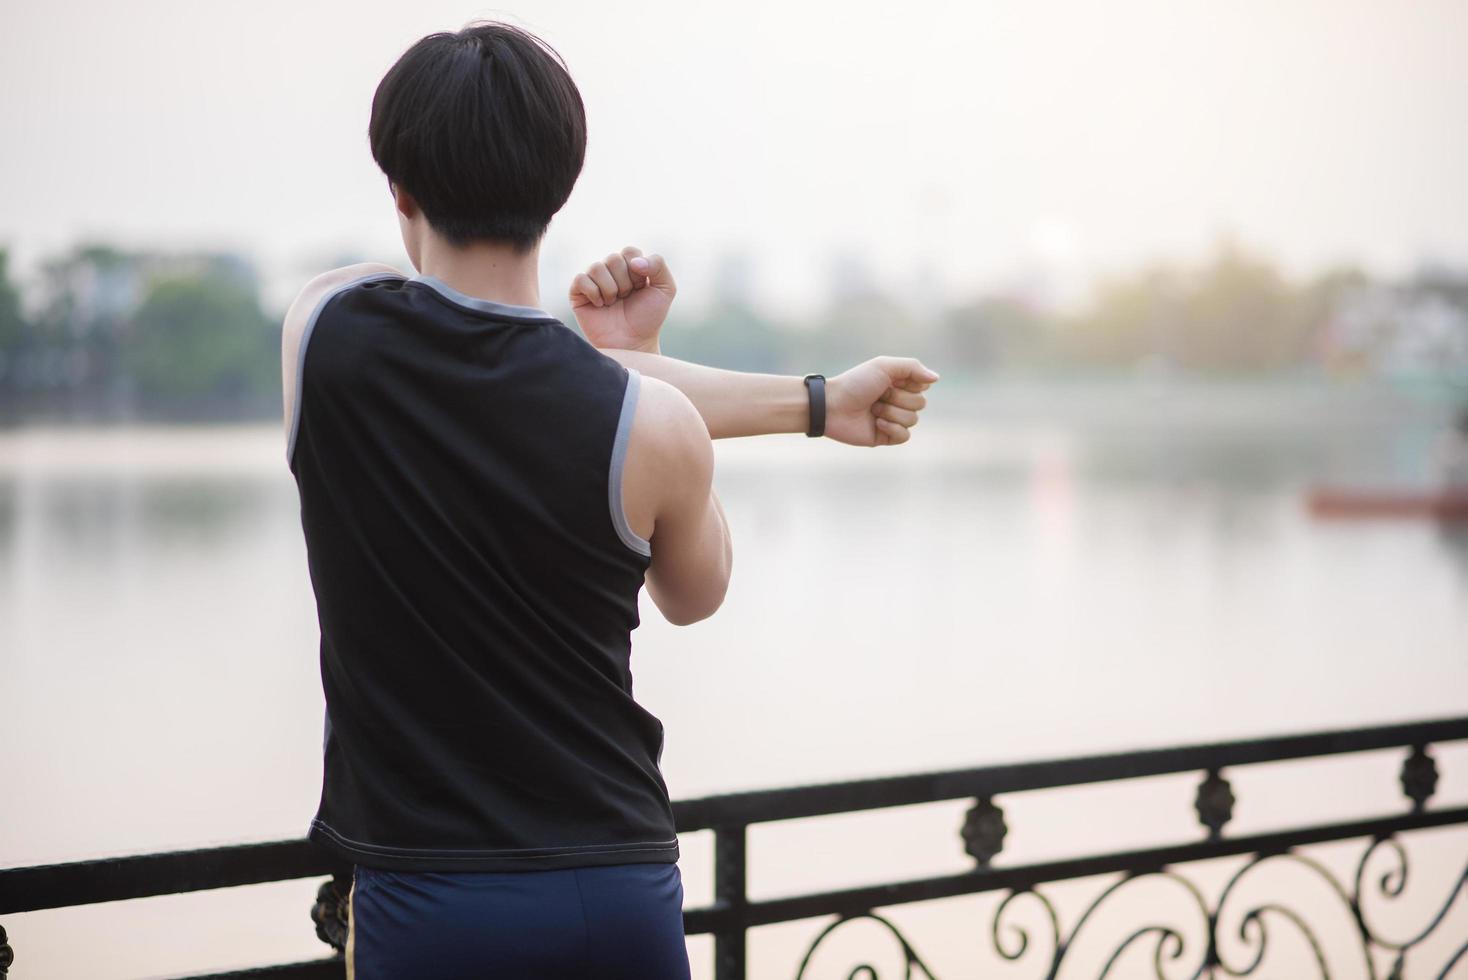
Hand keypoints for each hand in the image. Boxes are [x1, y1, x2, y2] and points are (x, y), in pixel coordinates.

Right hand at [569, 246, 675, 353]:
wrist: (632, 343)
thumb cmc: (648, 318)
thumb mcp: (665, 289)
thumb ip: (658, 265)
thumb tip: (634, 261)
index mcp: (629, 266)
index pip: (629, 251)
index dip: (637, 270)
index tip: (641, 287)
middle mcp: (610, 271)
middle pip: (613, 258)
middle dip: (625, 282)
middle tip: (626, 298)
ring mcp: (593, 281)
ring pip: (597, 267)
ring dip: (610, 289)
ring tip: (613, 303)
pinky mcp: (578, 293)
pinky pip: (581, 279)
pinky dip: (594, 293)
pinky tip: (600, 305)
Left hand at [824, 356, 939, 446]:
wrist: (832, 407)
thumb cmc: (855, 383)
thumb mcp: (884, 366)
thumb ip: (912, 368)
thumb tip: (937, 378)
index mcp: (899, 383)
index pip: (923, 385)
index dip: (910, 384)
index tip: (891, 381)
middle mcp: (898, 401)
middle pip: (921, 403)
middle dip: (898, 399)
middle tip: (877, 396)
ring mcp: (893, 420)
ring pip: (913, 419)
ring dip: (891, 413)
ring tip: (873, 410)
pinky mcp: (886, 437)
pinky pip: (905, 436)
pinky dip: (892, 429)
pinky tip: (876, 424)